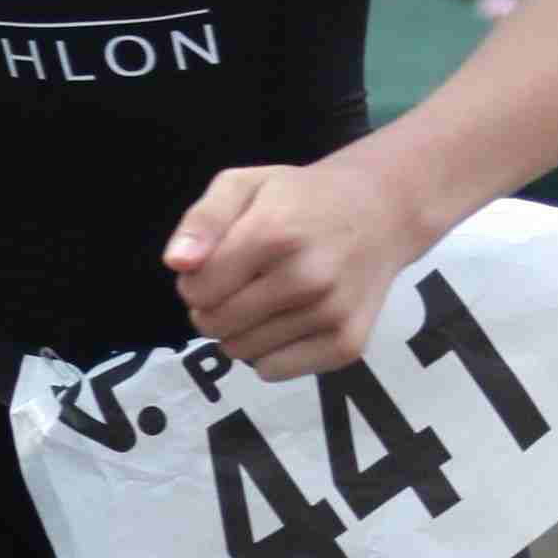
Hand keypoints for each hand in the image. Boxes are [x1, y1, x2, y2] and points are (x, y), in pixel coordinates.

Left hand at [162, 158, 417, 377]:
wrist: (380, 214)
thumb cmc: (301, 199)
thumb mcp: (244, 185)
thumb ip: (203, 220)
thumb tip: (177, 263)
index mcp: (275, 232)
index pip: (198, 289)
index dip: (193, 281)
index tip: (214, 267)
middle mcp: (307, 278)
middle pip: (216, 325)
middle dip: (211, 309)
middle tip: (236, 285)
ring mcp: (331, 314)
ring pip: (242, 353)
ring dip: (240, 332)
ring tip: (264, 299)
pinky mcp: (347, 345)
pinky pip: (274, 371)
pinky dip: (269, 353)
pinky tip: (287, 320)